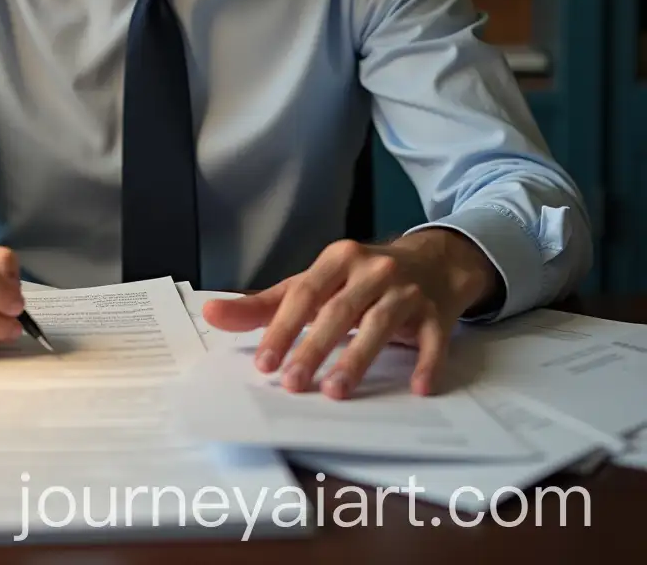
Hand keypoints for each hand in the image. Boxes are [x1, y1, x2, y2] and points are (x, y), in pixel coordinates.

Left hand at [202, 230, 500, 398]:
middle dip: (314, 348)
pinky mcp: (437, 313)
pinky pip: (432, 339)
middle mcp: (373, 269)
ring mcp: (407, 290)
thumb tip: (213, 315)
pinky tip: (417, 387)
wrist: (434, 262)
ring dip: (357, 358)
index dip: (282, 328)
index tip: (264, 364)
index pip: (304, 294)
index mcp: (337, 259)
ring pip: (380, 323)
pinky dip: (425, 362)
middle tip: (292, 384)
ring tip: (336, 391)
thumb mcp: (315, 284)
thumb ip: (266, 304)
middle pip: (339, 310)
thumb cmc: (361, 279)